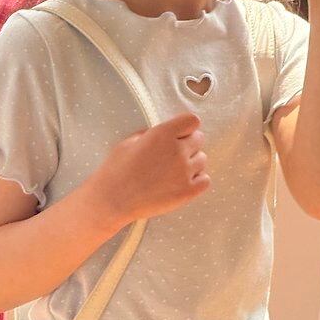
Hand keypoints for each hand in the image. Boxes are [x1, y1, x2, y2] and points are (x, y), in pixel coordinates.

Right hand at [92, 113, 210, 227]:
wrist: (113, 199)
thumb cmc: (117, 168)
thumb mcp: (130, 141)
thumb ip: (152, 134)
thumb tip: (166, 134)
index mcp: (162, 133)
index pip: (192, 121)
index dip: (185, 126)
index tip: (178, 133)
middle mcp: (177, 150)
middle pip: (199, 139)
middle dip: (188, 143)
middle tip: (173, 153)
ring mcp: (185, 172)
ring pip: (202, 159)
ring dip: (192, 161)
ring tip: (174, 169)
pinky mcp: (187, 192)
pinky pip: (205, 180)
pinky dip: (197, 179)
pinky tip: (181, 181)